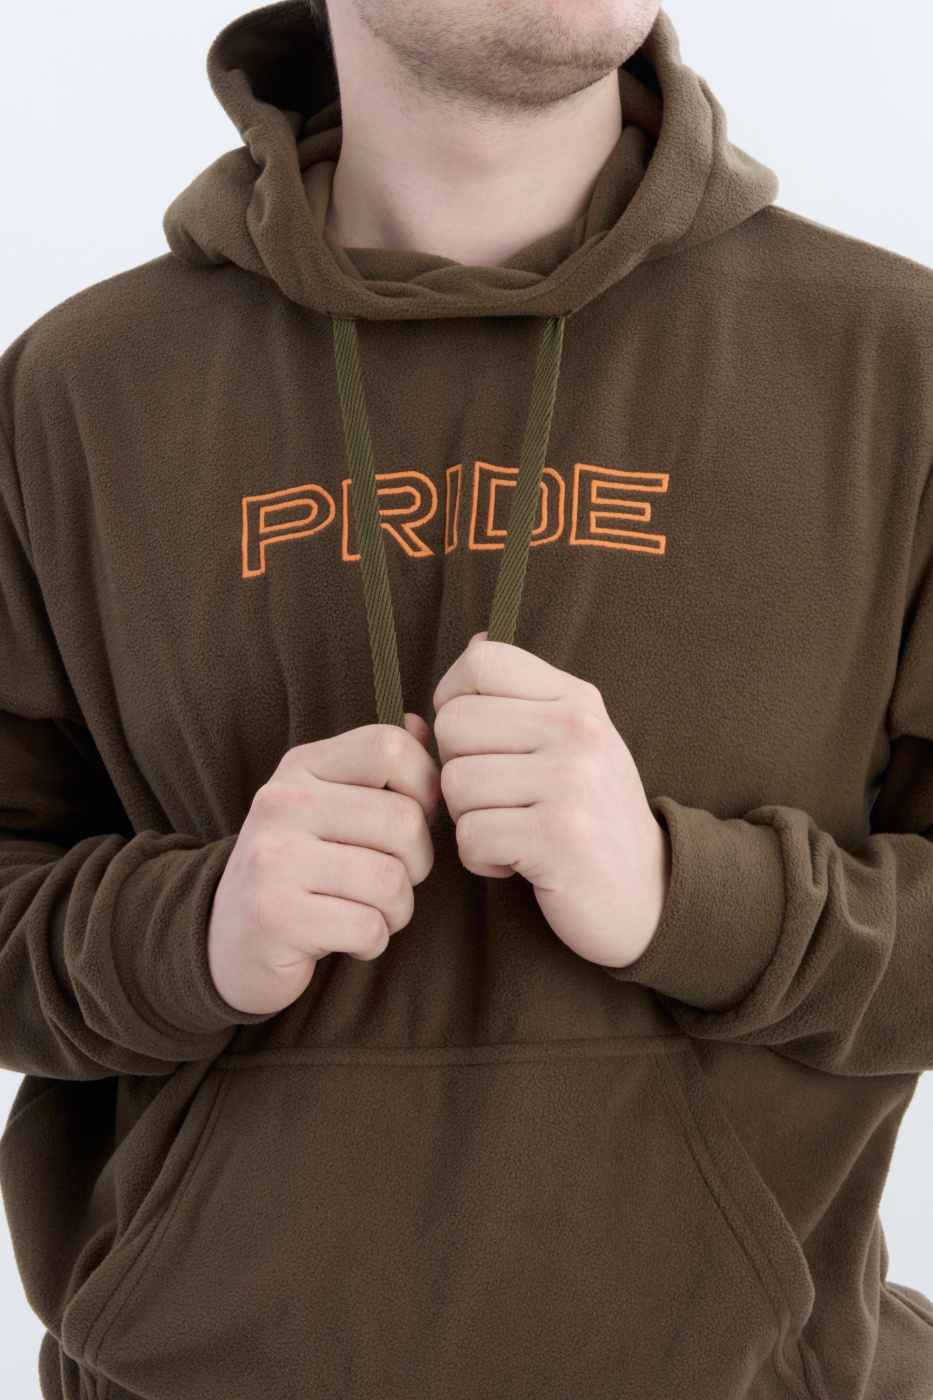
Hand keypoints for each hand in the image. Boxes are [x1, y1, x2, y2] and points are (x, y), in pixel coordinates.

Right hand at [207, 716, 440, 1013]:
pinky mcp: (275, 917)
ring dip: (396, 910)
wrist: (230, 943)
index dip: (424, 788)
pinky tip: (345, 940)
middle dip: (415, 864)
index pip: (390, 747)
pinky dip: (372, 943)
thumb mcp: (329, 807)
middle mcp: (281, 803)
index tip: (408, 823)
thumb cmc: (300, 870)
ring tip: (366, 913)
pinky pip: (369, 927)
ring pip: (391, 880)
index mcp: (301, 767)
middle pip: (403, 820)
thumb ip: (377, 766)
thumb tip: (422, 726)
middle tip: (387, 883)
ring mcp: (272, 859)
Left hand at [433, 635, 670, 969]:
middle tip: (498, 799)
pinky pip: (470, 836)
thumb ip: (522, 695)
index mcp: (576, 698)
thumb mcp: (571, 740)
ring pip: (455, 783)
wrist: (649, 893)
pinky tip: (517, 861)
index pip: (480, 661)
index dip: (454, 699)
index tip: (475, 741)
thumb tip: (473, 642)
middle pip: (453, 724)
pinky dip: (481, 859)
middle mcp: (578, 730)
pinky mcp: (559, 836)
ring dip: (470, 820)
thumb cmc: (591, 814)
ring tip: (513, 830)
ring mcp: (572, 781)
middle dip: (457, 770)